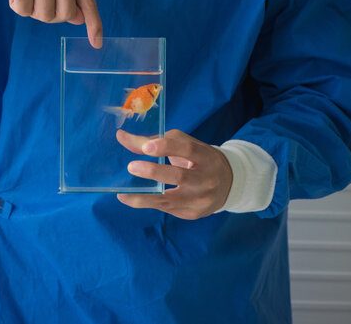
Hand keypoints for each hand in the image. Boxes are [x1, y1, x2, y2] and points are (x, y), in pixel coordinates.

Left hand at [115, 129, 233, 219]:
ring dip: (144, 197)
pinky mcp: (193, 213)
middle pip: (180, 176)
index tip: (147, 147)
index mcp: (205, 156)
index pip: (188, 149)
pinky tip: (131, 199)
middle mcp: (206, 178)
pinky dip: (147, 204)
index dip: (167, 147)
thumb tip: (122, 137)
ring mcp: (201, 198)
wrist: (229, 184)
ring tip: (124, 193)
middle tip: (132, 167)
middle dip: (154, 172)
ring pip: (170, 199)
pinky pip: (167, 209)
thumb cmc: (199, 159)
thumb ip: (155, 141)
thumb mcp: (184, 146)